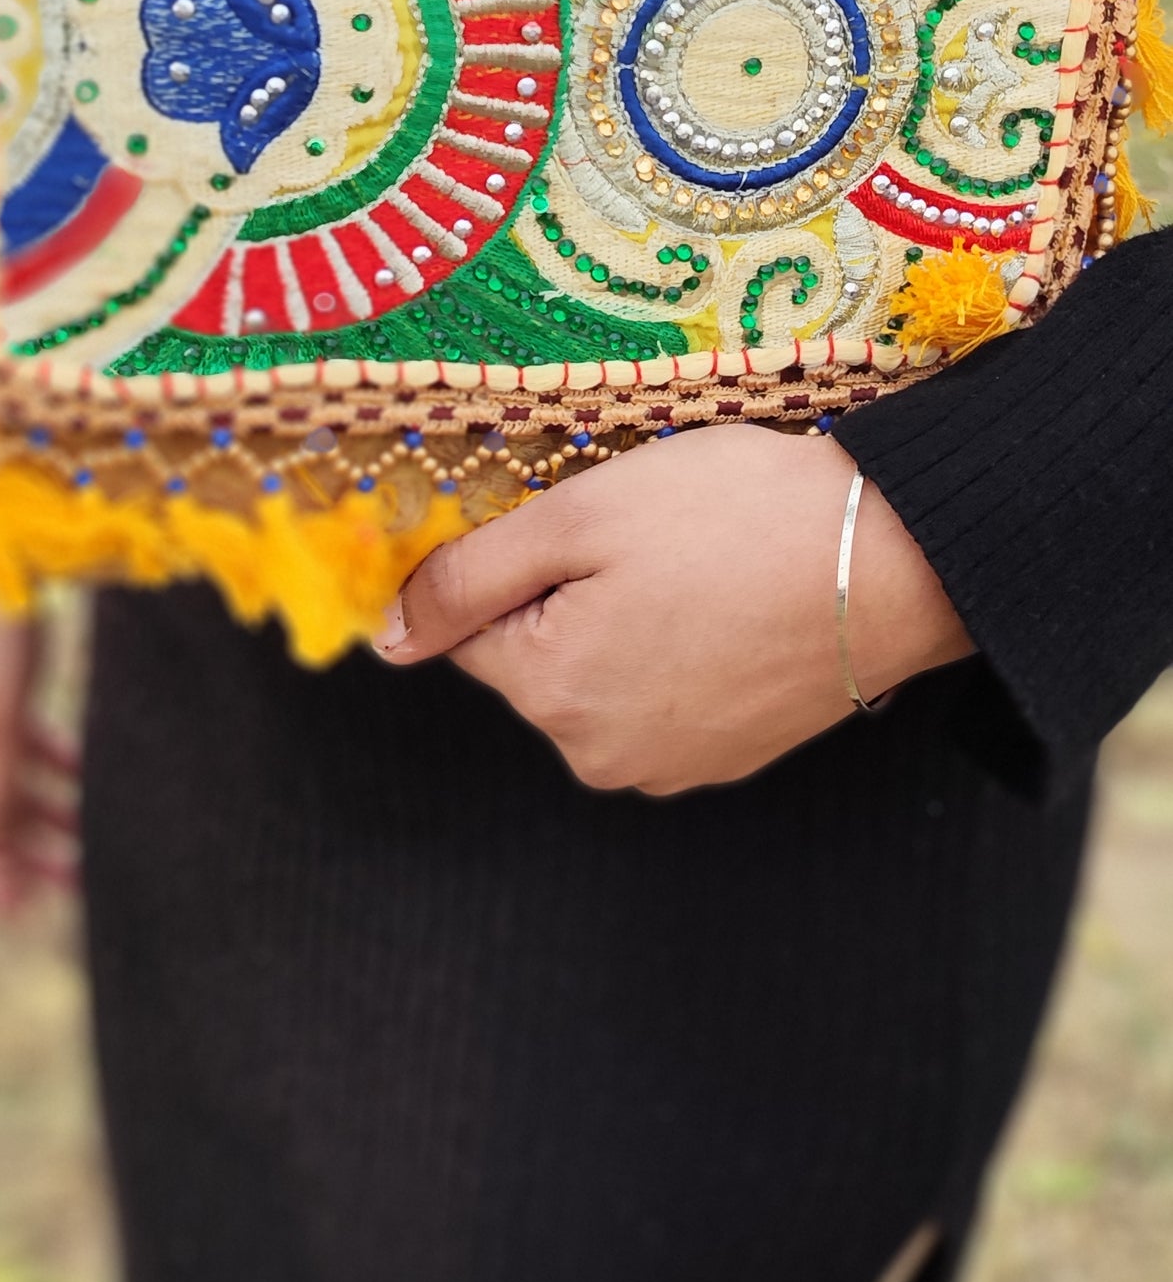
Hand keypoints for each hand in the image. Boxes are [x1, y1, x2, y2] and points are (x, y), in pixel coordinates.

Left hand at [376, 427, 971, 795]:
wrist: (895, 555)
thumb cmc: (735, 517)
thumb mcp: (577, 514)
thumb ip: (466, 578)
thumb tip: (385, 640)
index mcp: (552, 694)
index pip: (475, 623)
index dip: (525, 556)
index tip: (589, 519)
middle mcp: (602, 755)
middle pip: (540, 654)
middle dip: (577, 589)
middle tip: (655, 534)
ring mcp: (674, 766)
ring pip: (606, 672)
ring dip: (634, 617)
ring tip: (703, 563)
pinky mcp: (733, 756)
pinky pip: (670, 692)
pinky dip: (688, 644)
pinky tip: (735, 599)